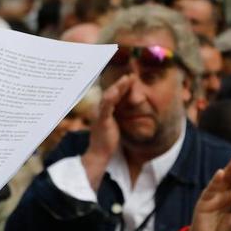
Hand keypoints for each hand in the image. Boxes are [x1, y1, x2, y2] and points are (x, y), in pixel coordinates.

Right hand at [81, 74, 132, 189]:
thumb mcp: (114, 125)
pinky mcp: (101, 120)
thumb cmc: (106, 141)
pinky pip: (106, 107)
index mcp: (102, 110)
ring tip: (127, 79)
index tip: (130, 79)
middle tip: (131, 76)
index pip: (112, 95)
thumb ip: (116, 115)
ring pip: (108, 97)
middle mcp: (99, 110)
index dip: (121, 86)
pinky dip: (111, 98)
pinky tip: (116, 91)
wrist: (99, 154)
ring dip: (118, 87)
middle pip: (110, 92)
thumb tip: (124, 109)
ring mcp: (99, 114)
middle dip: (121, 83)